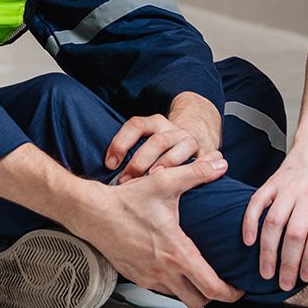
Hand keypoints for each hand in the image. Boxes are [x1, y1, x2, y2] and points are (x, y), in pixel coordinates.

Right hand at [76, 155, 244, 307]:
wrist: (92, 213)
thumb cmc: (126, 200)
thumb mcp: (164, 182)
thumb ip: (196, 174)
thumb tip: (220, 164)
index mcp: (176, 253)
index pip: (211, 287)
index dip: (230, 293)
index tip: (239, 289)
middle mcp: (163, 271)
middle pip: (197, 300)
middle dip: (213, 296)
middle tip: (223, 284)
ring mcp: (147, 276)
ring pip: (178, 297)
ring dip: (191, 290)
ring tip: (200, 275)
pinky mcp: (135, 276)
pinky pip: (160, 288)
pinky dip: (172, 284)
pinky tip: (174, 266)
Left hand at [104, 92, 220, 180]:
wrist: (198, 133)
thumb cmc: (162, 148)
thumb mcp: (146, 141)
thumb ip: (129, 152)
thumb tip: (105, 176)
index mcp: (154, 123)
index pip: (136, 125)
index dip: (121, 143)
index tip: (110, 164)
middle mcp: (171, 129)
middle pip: (156, 141)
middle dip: (140, 162)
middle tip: (127, 181)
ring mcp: (187, 141)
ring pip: (175, 151)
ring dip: (163, 167)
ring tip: (152, 181)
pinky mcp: (203, 153)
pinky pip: (196, 163)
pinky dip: (187, 172)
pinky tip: (179, 184)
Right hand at [240, 146, 307, 291]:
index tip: (305, 277)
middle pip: (295, 233)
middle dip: (288, 263)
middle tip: (283, 283)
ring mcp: (288, 188)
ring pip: (274, 222)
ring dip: (267, 250)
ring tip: (266, 271)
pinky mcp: (272, 183)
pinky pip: (256, 203)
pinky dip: (250, 223)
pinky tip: (248, 241)